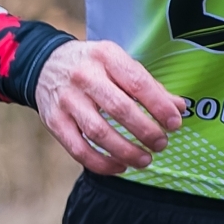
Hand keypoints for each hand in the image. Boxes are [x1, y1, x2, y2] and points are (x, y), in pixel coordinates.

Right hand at [35, 40, 182, 174]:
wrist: (45, 65)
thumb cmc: (93, 66)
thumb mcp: (119, 63)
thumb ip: (148, 85)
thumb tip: (178, 108)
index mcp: (106, 56)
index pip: (137, 82)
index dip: (159, 106)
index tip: (175, 123)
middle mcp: (84, 76)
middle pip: (119, 109)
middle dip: (145, 130)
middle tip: (161, 144)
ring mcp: (67, 100)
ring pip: (98, 132)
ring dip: (126, 151)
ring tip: (145, 160)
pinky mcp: (54, 122)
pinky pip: (79, 149)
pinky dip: (101, 163)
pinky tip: (120, 166)